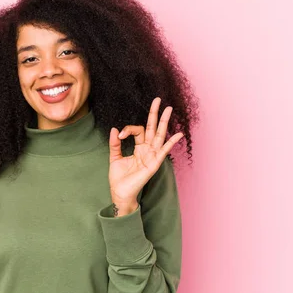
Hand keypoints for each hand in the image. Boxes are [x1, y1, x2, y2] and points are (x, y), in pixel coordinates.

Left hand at [108, 97, 183, 213]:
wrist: (120, 192)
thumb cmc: (119, 178)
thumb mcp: (114, 157)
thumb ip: (115, 144)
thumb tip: (115, 129)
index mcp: (139, 148)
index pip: (138, 131)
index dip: (128, 130)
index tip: (120, 135)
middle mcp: (147, 150)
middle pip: (153, 128)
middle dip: (155, 114)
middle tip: (158, 100)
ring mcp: (152, 156)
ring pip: (159, 135)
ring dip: (164, 122)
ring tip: (169, 109)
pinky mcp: (154, 163)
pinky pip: (164, 151)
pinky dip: (171, 143)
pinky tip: (179, 134)